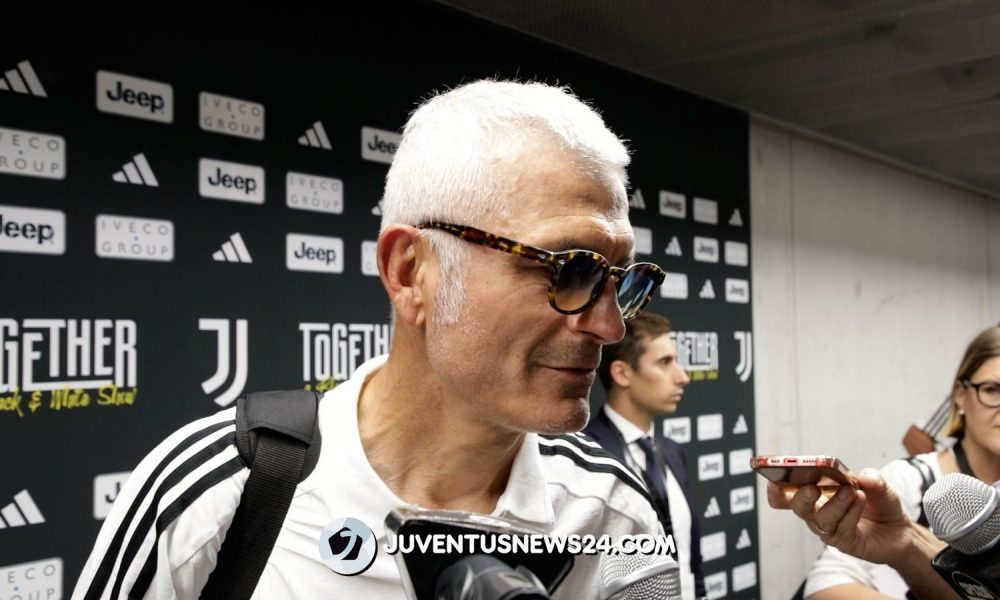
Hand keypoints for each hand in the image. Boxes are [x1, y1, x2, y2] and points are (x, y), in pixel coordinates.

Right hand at [767, 468, 915, 566]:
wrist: (900, 530)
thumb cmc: (879, 504)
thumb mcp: (879, 485)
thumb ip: (872, 478)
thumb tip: (864, 476)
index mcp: (816, 494)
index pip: (787, 493)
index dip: (776, 489)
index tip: (774, 480)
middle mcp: (817, 512)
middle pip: (798, 507)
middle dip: (802, 496)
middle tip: (813, 487)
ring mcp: (829, 529)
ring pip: (820, 519)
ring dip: (834, 503)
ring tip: (851, 491)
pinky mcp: (845, 543)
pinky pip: (841, 529)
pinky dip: (850, 513)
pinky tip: (860, 500)